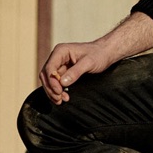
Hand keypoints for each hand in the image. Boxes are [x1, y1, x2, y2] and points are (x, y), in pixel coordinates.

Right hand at [38, 12, 152, 103]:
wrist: (106, 53)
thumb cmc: (99, 55)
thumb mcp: (89, 63)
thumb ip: (76, 72)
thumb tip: (62, 83)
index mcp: (61, 51)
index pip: (49, 68)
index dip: (51, 81)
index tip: (59, 91)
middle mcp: (57, 57)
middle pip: (46, 75)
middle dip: (51, 88)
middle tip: (59, 99)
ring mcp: (60, 64)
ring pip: (50, 80)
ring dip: (53, 91)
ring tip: (61, 101)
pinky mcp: (64, 71)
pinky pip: (56, 82)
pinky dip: (58, 90)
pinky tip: (64, 97)